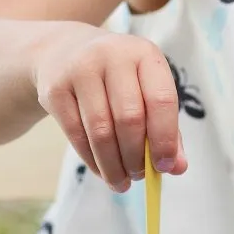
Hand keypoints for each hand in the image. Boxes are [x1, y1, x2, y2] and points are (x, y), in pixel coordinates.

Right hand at [33, 23, 186, 191]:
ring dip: (113, 165)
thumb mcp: (146, 87)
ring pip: (100, 130)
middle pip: (129, 118)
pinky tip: (101, 170)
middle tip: (139, 176)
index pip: (161, 100)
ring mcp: (80, 70)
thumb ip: (167, 126)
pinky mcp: (55, 89)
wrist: (65, 51)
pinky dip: (92, 160)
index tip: (165, 167)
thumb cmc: (118, 77)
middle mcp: (113, 55)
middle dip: (136, 156)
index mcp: (145, 54)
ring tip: (121, 181)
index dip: (165, 138)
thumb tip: (177, 167)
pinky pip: (76, 134)